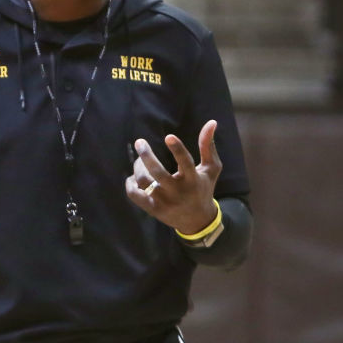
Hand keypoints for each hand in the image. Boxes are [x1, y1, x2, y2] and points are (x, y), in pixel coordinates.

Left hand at [125, 120, 223, 235]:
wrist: (198, 221)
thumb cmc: (203, 188)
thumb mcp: (211, 168)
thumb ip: (208, 146)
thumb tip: (212, 122)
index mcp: (193, 179)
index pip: (185, 162)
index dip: (177, 149)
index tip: (168, 136)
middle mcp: (178, 191)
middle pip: (157, 173)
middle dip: (146, 155)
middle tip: (140, 142)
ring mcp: (165, 201)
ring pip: (144, 182)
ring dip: (138, 167)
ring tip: (140, 161)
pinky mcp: (154, 210)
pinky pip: (135, 195)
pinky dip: (130, 184)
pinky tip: (133, 178)